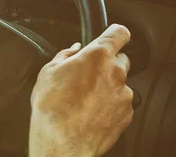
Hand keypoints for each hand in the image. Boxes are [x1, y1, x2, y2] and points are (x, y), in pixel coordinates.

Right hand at [29, 24, 133, 156]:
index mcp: (97, 56)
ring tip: (86, 98)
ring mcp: (123, 95)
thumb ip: (65, 55)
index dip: (115, 33)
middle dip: (107, 63)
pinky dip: (110, 105)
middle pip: (121, 59)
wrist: (62, 143)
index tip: (112, 36)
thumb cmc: (53, 108)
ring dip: (108, 86)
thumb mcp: (48, 72)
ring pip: (120, 83)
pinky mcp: (126, 114)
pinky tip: (92, 111)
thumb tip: (73, 50)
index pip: (119, 33)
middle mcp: (115, 73)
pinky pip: (121, 103)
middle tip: (88, 74)